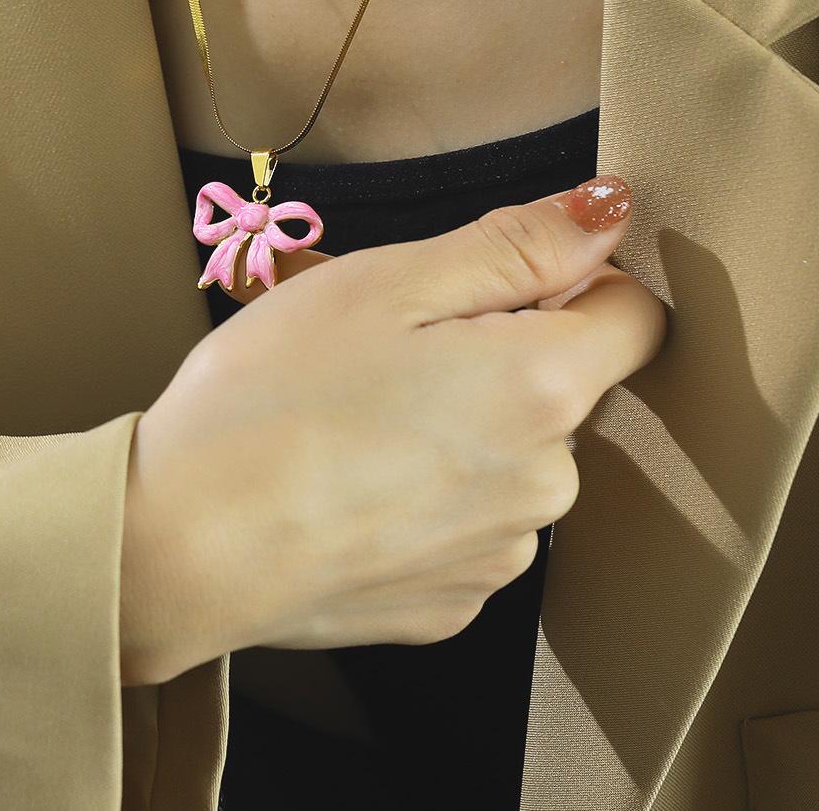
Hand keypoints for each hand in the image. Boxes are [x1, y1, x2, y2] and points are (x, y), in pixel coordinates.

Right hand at [118, 176, 665, 684]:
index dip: (571, 279)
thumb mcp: (390, 281)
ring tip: (355, 420)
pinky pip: (467, 526)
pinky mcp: (452, 606)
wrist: (183, 546)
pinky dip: (426, 497)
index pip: (635, 316)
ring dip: (461, 428)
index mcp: (544, 387)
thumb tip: (610, 211)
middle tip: (386, 346)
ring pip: (513, 458)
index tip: (485, 281)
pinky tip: (349, 485)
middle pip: (565, 387)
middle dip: (496, 353)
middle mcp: (550, 484)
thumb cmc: (275, 396)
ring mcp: (501, 556)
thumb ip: (516, 245)